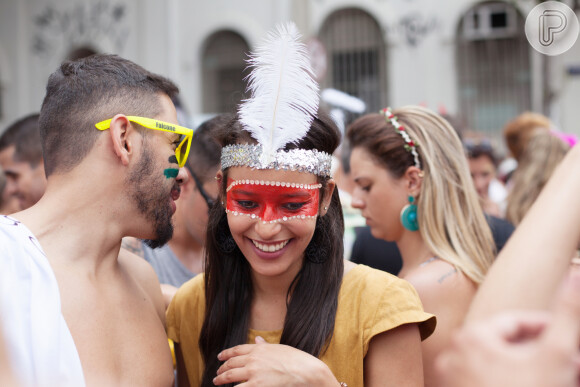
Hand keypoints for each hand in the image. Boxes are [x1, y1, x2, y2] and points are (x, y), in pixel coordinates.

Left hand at [214, 336, 337, 385]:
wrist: (306, 371)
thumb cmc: (296, 360)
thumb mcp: (280, 348)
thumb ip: (266, 346)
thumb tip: (258, 339)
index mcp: (259, 349)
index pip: (237, 350)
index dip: (226, 354)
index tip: (220, 357)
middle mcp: (253, 360)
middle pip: (231, 364)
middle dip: (222, 369)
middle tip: (218, 373)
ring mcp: (253, 374)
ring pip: (230, 377)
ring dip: (221, 379)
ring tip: (217, 381)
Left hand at [436, 272, 579, 386]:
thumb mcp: (557, 354)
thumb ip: (567, 313)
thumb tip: (576, 273)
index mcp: (472, 337)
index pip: (516, 322)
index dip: (547, 327)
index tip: (568, 337)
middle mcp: (454, 354)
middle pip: (507, 345)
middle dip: (540, 352)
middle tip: (567, 362)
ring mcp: (452, 379)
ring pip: (498, 364)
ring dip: (529, 368)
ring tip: (554, 376)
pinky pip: (487, 381)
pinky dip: (511, 381)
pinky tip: (535, 383)